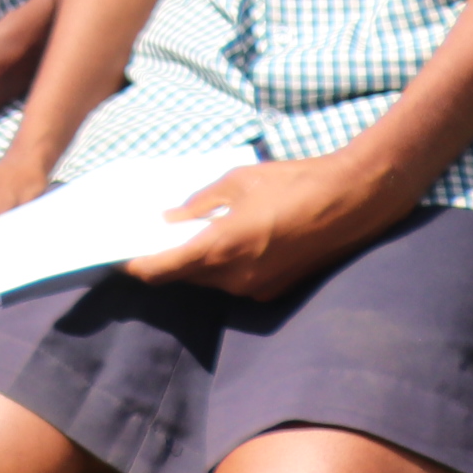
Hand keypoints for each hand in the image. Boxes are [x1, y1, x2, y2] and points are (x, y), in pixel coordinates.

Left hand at [124, 153, 407, 299]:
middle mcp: (237, 277)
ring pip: (210, 281)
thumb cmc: (293, 182)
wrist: (355, 199)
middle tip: (146, 238)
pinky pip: (235, 281)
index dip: (135, 265)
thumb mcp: (237, 183)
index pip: (161, 270)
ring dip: (193, 263)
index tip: (117, 254)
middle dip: (163, 260)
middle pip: (183, 277)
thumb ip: (199, 205)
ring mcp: (258, 287)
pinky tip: (219, 242)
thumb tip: (169, 220)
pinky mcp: (277, 290)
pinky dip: (221, 266)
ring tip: (180, 235)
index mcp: (221, 248)